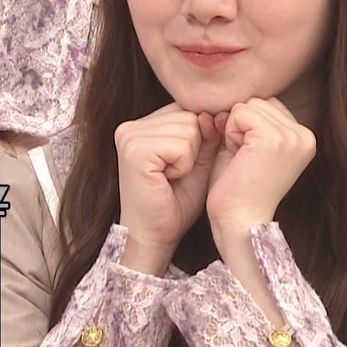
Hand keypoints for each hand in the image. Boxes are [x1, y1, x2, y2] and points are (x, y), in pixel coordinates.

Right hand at [115, 103, 221, 273]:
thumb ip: (207, 132)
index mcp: (142, 125)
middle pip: (190, 116)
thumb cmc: (176, 202)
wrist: (155, 236)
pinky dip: (184, 165)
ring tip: (171, 177)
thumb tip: (216, 110)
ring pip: (189, 128)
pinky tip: (167, 179)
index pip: (187, 109)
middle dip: (195, 148)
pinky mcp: (135, 150)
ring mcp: (129, 136)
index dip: (198, 138)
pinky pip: (182, 144)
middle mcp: (130, 126)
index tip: (182, 167)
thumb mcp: (199, 160)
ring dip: (190, 158)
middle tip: (175, 175)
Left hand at [206, 98, 315, 246]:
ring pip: (248, 105)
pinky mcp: (274, 138)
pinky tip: (237, 157)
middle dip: (240, 126)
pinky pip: (239, 112)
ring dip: (234, 130)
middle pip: (258, 102)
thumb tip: (230, 98)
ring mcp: (292, 136)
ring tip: (241, 160)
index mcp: (304, 138)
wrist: (239, 223)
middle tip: (243, 160)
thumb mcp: (247, 147)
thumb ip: (247, 120)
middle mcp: (305, 135)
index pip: (266, 106)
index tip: (248, 158)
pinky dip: (230, 133)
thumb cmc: (237, 190)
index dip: (246, 127)